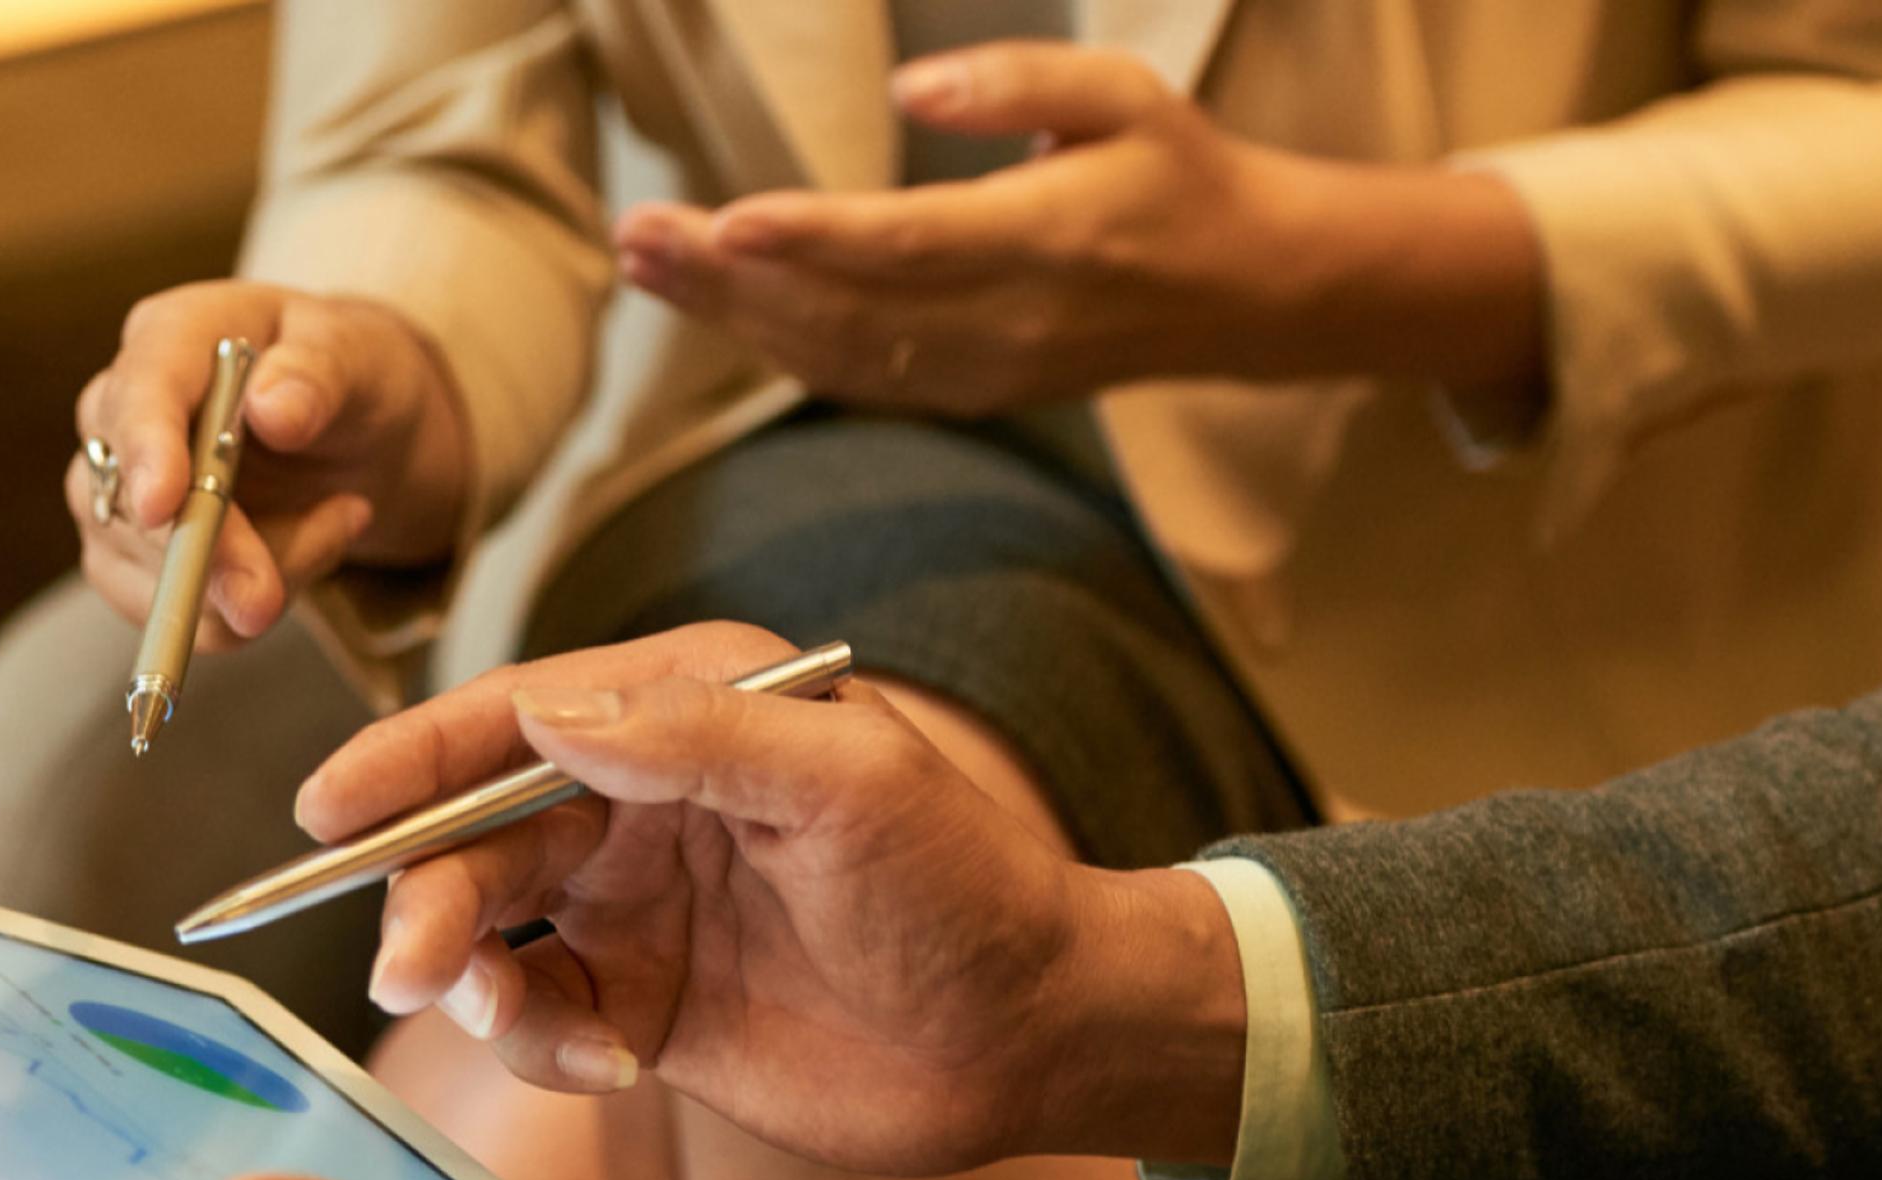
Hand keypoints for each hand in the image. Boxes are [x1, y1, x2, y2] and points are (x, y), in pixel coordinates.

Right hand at [71, 282, 475, 646]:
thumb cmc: (348, 377)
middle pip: (132, 498)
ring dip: (262, 575)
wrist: (356, 436)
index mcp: (171, 337)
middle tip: (271, 596)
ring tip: (339, 518)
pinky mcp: (132, 562)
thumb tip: (273, 411)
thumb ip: (320, 375)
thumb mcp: (360, 357)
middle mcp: (124, 412)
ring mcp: (118, 493)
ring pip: (158, 572)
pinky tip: (310, 546)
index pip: (140, 392)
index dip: (147, 450)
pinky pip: (185, 615)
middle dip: (209, 554)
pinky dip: (253, 608)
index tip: (163, 506)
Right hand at [294, 622, 1248, 1174]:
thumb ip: (697, 738)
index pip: (515, 720)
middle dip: (427, 895)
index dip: (411, 762)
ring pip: (493, 929)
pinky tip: (606, 1066)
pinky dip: (542, 1044)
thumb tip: (546, 710)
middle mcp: (646, 800)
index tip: (326, 808)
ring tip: (501, 1014)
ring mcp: (640, 907)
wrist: (1036, 1040)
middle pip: (479, 833)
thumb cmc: (969, 890)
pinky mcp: (646, 1008)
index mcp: (688, 712)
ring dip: (469, 973)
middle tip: (409, 965)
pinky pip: (542, 1018)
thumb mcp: (850, 785)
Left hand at [613, 43, 1541, 413]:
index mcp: (1045, 240)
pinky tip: (717, 304)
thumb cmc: (1177, 172)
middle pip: (844, 310)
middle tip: (637, 236)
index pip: (906, 247)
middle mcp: (1006, 323)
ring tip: (647, 265)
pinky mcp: (971, 394)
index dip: (808, 239)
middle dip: (729, 278)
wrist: (1244, 290)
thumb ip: (1016, 82)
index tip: (723, 218)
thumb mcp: (1122, 95)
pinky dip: (777, 347)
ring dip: (732, 316)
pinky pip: (857, 379)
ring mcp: (985, 372)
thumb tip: (914, 91)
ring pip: (836, 356)